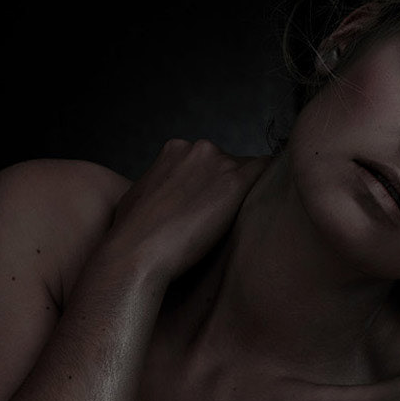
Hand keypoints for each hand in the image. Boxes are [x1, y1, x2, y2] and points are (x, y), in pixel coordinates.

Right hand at [106, 140, 268, 281]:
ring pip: (249, 169)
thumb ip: (158, 185)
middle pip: (229, 162)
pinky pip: (265, 172)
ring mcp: (219, 163)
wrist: (136, 251)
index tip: (209, 205)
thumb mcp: (137, 196)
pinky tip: (268, 203)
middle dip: (228, 187)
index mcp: (175, 149)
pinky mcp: (235, 183)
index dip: (211, 183)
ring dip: (245, 192)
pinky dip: (269, 185)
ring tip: (242, 219)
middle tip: (224, 217)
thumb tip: (162, 196)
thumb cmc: (130, 233)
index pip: (207, 159)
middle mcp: (198, 149)